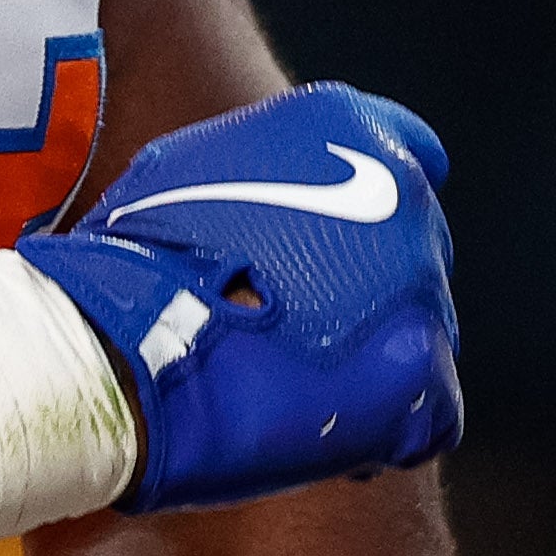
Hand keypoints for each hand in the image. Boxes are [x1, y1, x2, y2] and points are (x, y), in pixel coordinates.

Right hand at [13, 86, 462, 511]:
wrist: (125, 338)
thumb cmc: (138, 256)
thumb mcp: (192, 173)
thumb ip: (262, 176)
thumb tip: (269, 211)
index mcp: (347, 125)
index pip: (410, 154)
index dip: (378, 206)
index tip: (349, 242)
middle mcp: (399, 188)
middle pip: (415, 251)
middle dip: (369, 289)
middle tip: (298, 327)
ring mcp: (419, 276)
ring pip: (422, 330)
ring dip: (374, 357)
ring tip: (296, 384)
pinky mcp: (422, 364)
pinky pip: (430, 407)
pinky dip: (389, 427)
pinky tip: (322, 430)